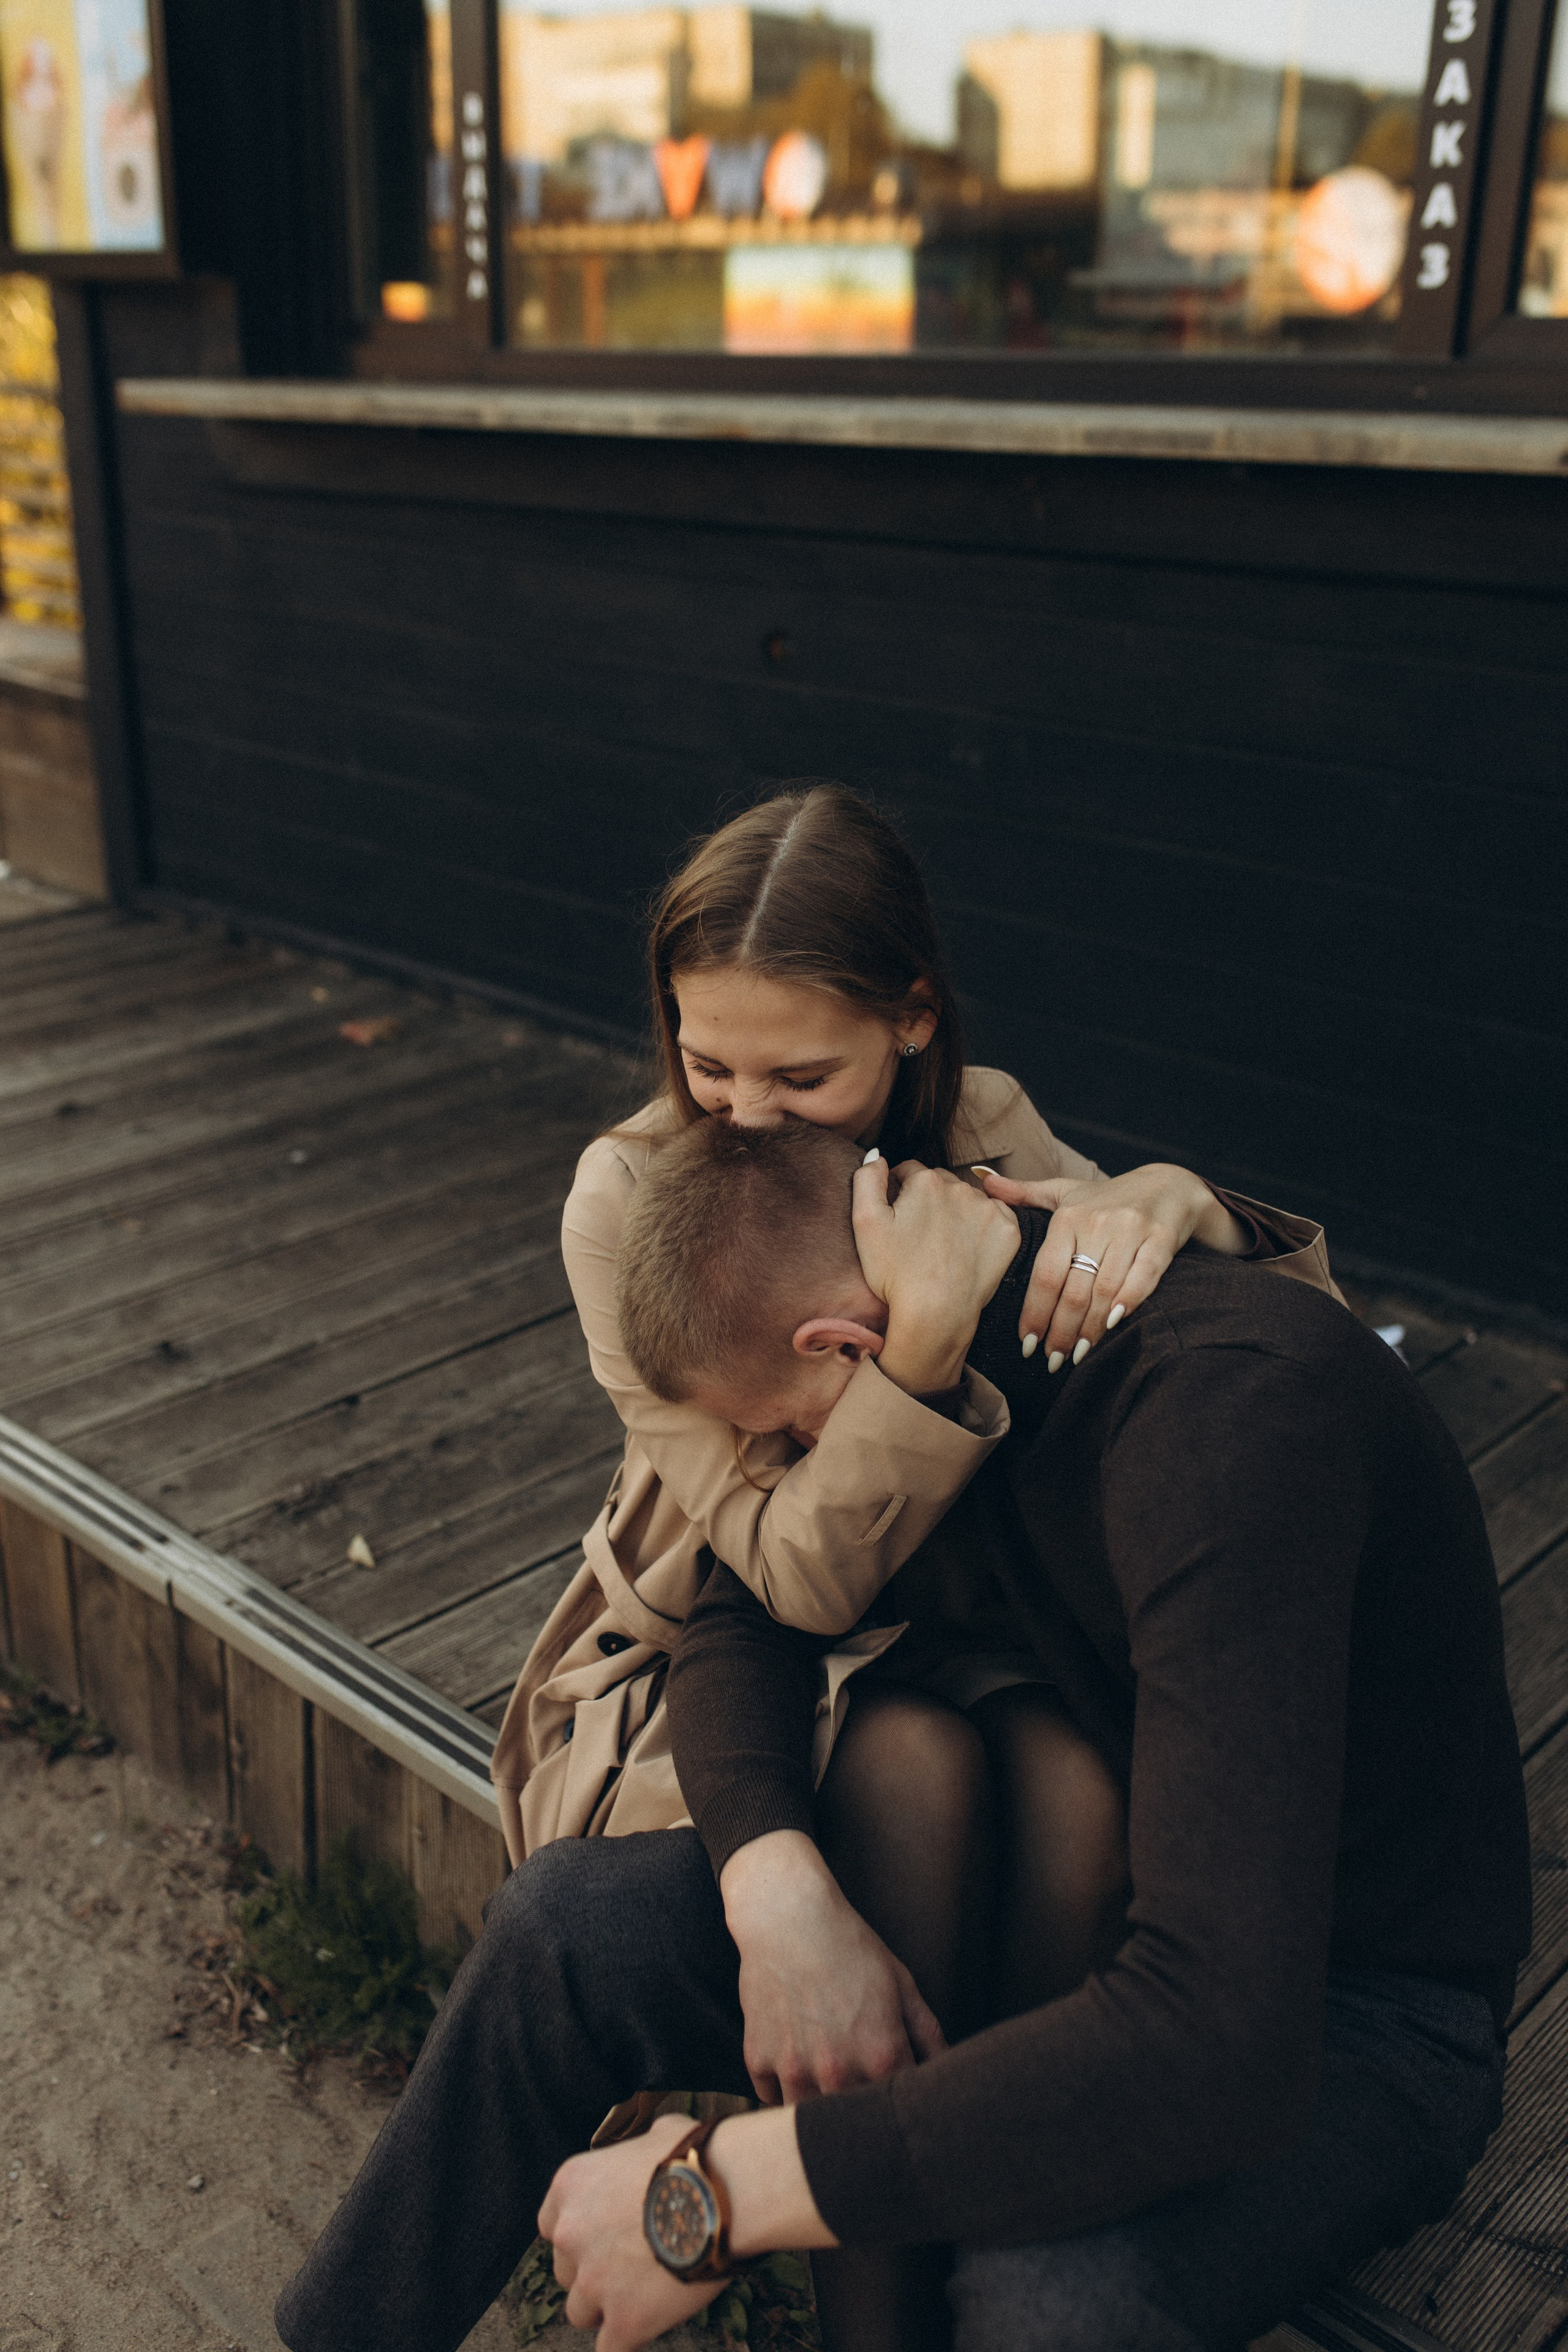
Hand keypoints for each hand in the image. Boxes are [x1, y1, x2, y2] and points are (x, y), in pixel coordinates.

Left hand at [540, 2112, 725, 2351]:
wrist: (725, 2194)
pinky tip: (649, 2324)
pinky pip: (609, 2347)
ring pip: (581, 2312)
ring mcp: (594, 2282)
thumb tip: (648, 2152)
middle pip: (566, 2270)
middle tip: (634, 2264)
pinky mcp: (623, 2321)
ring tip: (646, 2294)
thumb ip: (636, 2153)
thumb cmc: (697, 2160)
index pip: (552, 2225)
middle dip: (595, 2271)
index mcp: (572, 2185)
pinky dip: (627, 2337)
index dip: (581, 2235)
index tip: (606, 2238)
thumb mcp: (657, 2134)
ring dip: (608, 2307)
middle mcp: (570, 2234)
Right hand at [721, 1831, 944, 2102]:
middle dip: (857, 2112)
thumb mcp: (902, 1985)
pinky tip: (793, 2060)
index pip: (897, 2111)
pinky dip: (781, 2088)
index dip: (898, 2106)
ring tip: (823, 2079)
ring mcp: (793, 2069)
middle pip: (852, 2123)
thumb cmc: (849, 1947)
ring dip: (817, 2106)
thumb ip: (928, 2036)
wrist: (787, 1916)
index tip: (894, 2097)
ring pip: (808, 2118)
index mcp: (881, 2056)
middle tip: (857, 2089)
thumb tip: (946, 2072)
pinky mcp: (757, 2060)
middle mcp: (837, 2072)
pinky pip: (770, 2097)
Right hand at [854, 1155, 1019, 1397]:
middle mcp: (962, 1187)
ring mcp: (989, 1209)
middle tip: (919, 1235)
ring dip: (956, 1212)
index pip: (909, 1171)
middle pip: (940, 1183)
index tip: (898, 1219)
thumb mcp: (864, 1222)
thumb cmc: (895, 1272)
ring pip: (967, 1199)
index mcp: (926, 1181)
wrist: (935, 1315)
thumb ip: (866, 1179)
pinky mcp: (1009, 1232)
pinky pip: (994, 1217)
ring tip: (942, 1245)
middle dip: (928, 1200)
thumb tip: (877, 1155)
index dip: (899, 1192)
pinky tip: (966, 1249)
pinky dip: (982, 1227)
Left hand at [979, 1163, 1246, 1367]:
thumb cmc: (1108, 1197)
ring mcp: (1131, 1231)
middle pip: (1074, 1289)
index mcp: (1068, 1217)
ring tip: (1077, 1354)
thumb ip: (1024, 1193)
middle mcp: (1098, 1223)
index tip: (1026, 1342)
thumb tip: (982, 1180)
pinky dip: (1128, 1303)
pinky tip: (1112, 1326)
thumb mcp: (1065, 1191)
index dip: (1035, 1311)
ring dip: (1090, 1328)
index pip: (1046, 1274)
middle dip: (1060, 1330)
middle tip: (1051, 1359)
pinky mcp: (1161, 1239)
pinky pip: (1144, 1278)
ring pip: (1105, 1290)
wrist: (1169, 1185)